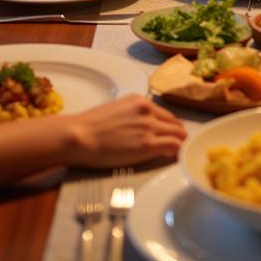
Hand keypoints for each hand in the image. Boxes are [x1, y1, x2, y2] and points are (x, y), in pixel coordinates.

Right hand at [65, 95, 186, 167]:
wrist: (80, 136)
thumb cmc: (90, 126)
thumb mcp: (116, 110)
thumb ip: (133, 116)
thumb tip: (140, 127)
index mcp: (140, 101)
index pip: (165, 114)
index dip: (170, 126)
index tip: (170, 135)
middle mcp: (148, 111)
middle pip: (175, 123)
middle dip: (178, 135)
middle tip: (178, 146)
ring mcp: (149, 127)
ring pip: (178, 134)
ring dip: (179, 144)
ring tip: (177, 154)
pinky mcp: (148, 145)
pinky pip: (174, 146)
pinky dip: (177, 152)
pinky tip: (174, 159)